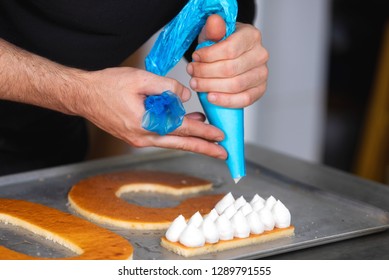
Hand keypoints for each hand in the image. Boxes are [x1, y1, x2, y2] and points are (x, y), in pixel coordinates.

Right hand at [82, 67, 226, 158]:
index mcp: (145, 124)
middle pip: (180, 143)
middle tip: (222, 153)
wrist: (83, 96)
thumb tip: (185, 97)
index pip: (182, 129)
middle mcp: (143, 137)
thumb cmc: (107, 86)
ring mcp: (138, 139)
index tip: (220, 136)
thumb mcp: (139, 78)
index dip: (203, 132)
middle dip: (203, 148)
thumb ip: (166, 87)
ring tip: (208, 137)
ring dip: (190, 139)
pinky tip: (184, 123)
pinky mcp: (135, 136)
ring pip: (171, 141)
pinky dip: (175, 132)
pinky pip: (161, 136)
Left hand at [187, 14, 268, 107]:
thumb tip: (214, 21)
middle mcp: (260, 55)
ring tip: (196, 84)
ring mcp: (262, 74)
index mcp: (252, 36)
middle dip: (206, 73)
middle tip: (192, 73)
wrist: (232, 55)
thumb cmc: (222, 44)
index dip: (208, 56)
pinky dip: (225, 101)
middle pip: (230, 69)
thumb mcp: (214, 33)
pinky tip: (210, 97)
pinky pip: (243, 99)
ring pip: (235, 85)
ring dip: (211, 87)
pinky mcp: (260, 90)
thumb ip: (213, 29)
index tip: (195, 58)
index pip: (229, 49)